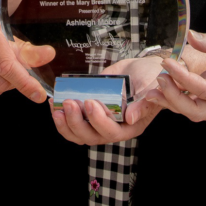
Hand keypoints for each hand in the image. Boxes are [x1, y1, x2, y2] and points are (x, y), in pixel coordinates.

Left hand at [50, 56, 166, 144]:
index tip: (90, 102)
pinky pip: (73, 123)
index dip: (99, 121)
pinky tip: (54, 104)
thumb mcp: (151, 88)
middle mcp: (114, 128)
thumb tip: (130, 118)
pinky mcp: (89, 114)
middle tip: (70, 103)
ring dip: (65, 124)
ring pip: (79, 134)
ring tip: (57, 108)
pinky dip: (61, 117)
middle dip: (77, 122)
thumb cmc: (150, 79)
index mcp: (130, 126)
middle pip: (92, 136)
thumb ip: (143, 104)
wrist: (142, 69)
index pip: (112, 132)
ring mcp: (100, 122)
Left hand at [148, 29, 205, 121]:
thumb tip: (190, 37)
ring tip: (155, 86)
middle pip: (198, 112)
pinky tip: (167, 85)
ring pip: (196, 111)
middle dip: (175, 99)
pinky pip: (198, 102)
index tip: (166, 63)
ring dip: (175, 102)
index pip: (204, 90)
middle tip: (159, 78)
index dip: (182, 78)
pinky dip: (181, 97)